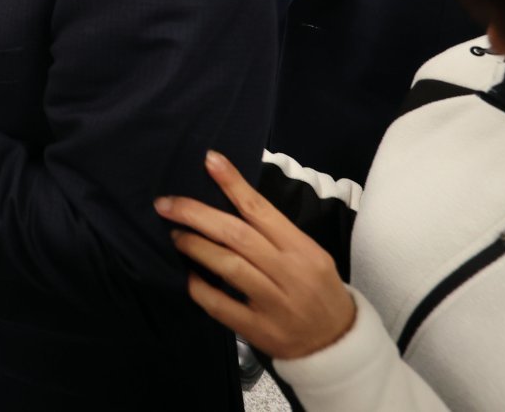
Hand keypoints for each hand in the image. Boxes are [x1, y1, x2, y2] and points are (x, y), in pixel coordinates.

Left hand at [155, 151, 357, 360]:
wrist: (338, 344)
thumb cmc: (316, 289)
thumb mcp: (308, 255)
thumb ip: (273, 234)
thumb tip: (228, 201)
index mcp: (303, 249)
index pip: (262, 210)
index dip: (233, 183)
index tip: (208, 160)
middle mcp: (290, 273)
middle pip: (237, 235)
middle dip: (196, 215)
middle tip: (166, 204)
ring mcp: (276, 304)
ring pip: (229, 266)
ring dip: (196, 247)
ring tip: (176, 235)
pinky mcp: (261, 331)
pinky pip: (222, 306)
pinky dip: (199, 288)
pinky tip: (187, 276)